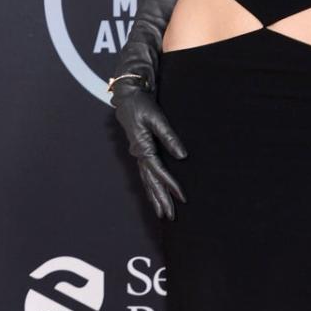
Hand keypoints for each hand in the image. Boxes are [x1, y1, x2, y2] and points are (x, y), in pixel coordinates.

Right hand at [111, 81, 187, 219]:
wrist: (127, 95)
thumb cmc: (141, 104)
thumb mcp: (157, 118)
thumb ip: (169, 137)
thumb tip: (182, 156)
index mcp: (142, 147)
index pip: (158, 171)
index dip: (170, 185)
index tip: (182, 197)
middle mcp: (138, 154)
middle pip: (151, 182)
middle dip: (160, 199)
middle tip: (170, 216)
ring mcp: (138, 154)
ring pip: (147, 180)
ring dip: (155, 196)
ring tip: (162, 213)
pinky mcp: (140, 151)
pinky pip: (146, 173)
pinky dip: (151, 186)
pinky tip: (155, 195)